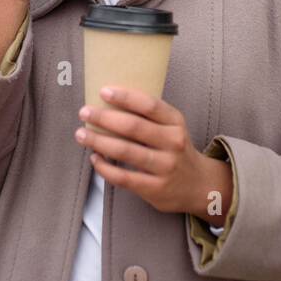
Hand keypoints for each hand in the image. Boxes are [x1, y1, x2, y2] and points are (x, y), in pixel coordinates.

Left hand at [74, 86, 222, 219]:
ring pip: (125, 151)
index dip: (125, 97)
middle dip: (104, 118)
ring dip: (98, 141)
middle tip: (84, 112)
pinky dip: (105, 167)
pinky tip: (94, 158)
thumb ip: (150, 116)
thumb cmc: (176, 150)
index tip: (104, 91)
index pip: (149, 105)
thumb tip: (110, 102)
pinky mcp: (155, 188)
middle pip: (133, 127)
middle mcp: (173, 142)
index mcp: (176, 122)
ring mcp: (165, 167)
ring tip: (81, 134)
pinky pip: (123, 177)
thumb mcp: (173, 128)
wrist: (199, 185)